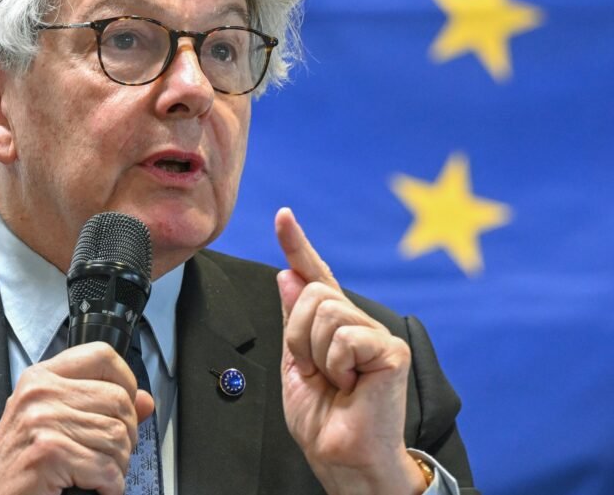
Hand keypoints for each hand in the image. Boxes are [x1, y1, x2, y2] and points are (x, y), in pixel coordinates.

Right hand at [0, 341, 154, 494]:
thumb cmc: (19, 459)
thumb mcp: (54, 421)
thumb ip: (100, 406)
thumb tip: (145, 401)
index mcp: (41, 378)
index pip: (101, 356)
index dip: (126, 380)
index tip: (127, 403)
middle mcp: (41, 393)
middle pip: (118, 401)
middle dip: (126, 434)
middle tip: (110, 452)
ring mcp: (44, 420)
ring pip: (117, 437)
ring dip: (117, 465)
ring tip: (97, 472)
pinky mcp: (49, 452)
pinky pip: (107, 468)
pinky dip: (110, 485)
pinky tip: (94, 486)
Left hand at [275, 208, 427, 494]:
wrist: (342, 457)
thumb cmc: (322, 420)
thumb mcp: (294, 364)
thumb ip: (293, 321)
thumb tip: (288, 275)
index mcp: (332, 326)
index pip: (314, 277)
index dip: (298, 245)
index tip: (283, 215)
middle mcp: (357, 323)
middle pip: (312, 294)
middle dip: (298, 336)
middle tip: (314, 372)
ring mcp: (376, 334)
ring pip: (324, 312)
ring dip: (315, 353)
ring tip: (334, 381)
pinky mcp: (390, 349)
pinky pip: (344, 338)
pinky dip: (336, 365)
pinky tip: (351, 385)